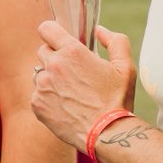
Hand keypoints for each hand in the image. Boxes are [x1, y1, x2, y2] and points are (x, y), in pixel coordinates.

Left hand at [31, 21, 134, 151]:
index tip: (58, 40)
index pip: (46, 29)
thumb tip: (99, 30)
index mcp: (72, 52)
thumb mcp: (125, 67)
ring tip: (70, 93)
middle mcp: (53, 65)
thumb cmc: (117, 100)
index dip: (52, 33)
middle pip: (43, 51)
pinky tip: (65, 106)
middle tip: (72, 73)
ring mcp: (42, 85)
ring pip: (40, 74)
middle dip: (55, 57)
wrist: (106, 134)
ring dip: (51, 79)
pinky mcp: (37, 104)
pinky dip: (48, 98)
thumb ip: (115, 41)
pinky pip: (37, 94)